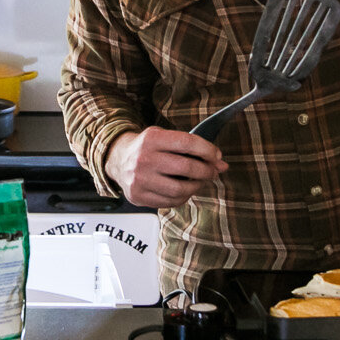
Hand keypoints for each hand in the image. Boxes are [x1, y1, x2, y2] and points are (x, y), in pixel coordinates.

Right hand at [104, 126, 225, 209]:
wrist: (118, 161)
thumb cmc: (148, 148)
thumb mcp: (164, 138)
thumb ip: (191, 148)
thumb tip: (221, 164)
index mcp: (151, 139)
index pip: (187, 143)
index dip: (208, 150)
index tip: (217, 156)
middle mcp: (144, 159)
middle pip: (186, 167)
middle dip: (206, 170)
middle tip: (213, 171)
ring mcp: (140, 180)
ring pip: (180, 189)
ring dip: (197, 186)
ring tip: (199, 181)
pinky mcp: (138, 196)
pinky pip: (170, 202)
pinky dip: (183, 197)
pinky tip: (185, 190)